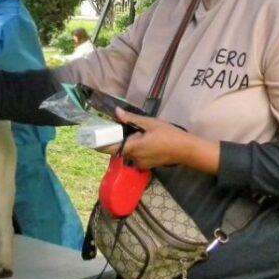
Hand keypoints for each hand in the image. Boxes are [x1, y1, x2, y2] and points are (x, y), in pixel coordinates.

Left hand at [99, 107, 219, 173]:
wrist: (186, 150)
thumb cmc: (168, 134)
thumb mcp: (149, 123)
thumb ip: (131, 119)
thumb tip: (115, 112)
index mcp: (132, 148)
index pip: (108, 149)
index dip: (99, 143)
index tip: (92, 136)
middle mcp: (133, 159)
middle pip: (116, 151)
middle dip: (114, 140)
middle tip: (114, 128)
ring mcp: (139, 164)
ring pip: (125, 154)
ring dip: (125, 145)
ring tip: (130, 132)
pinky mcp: (146, 166)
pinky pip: (133, 157)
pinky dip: (133, 149)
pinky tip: (140, 140)